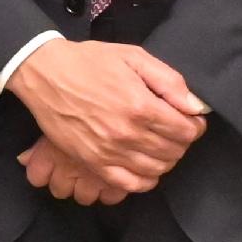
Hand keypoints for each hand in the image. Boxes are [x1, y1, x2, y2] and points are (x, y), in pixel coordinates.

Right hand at [9, 38, 206, 195]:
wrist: (46, 75)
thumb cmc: (90, 62)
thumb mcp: (134, 57)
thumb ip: (170, 81)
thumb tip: (195, 107)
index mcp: (141, 106)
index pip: (186, 131)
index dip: (194, 126)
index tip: (190, 120)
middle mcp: (128, 133)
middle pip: (174, 151)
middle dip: (181, 142)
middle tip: (175, 131)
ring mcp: (109, 152)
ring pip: (156, 169)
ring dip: (166, 160)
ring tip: (160, 146)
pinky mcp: (93, 163)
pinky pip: (130, 184)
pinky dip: (145, 180)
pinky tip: (145, 167)